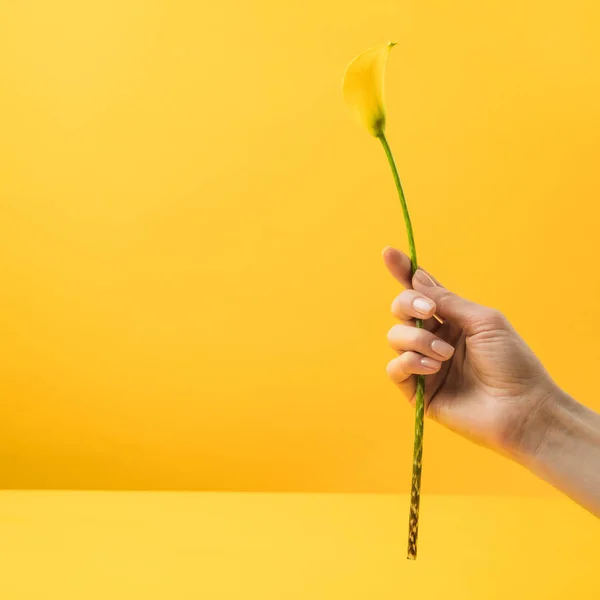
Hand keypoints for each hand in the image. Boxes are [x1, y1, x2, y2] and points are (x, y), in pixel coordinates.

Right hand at [383, 246, 556, 455]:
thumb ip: (446, 301)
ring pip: (395, 338)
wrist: (522, 409)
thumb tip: (417, 278)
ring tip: (445, 355)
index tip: (388, 252)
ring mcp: (424, 365)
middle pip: (401, 310)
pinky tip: (434, 368)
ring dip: (417, 340)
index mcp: (452, 320)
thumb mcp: (482, 321)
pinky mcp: (418, 391)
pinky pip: (395, 368)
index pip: (421, 292)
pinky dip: (410, 362)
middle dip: (408, 305)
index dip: (403, 272)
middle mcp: (434, 339)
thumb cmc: (512, 363)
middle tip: (430, 313)